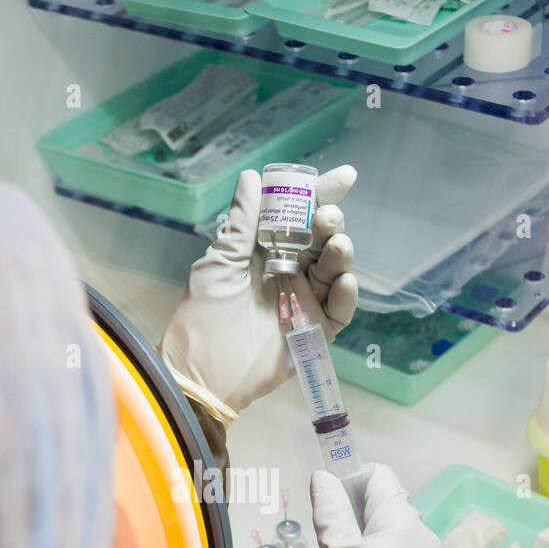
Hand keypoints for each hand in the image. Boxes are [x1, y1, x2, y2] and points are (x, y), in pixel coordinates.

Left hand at [160, 166, 357, 420]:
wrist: (203, 371)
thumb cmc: (204, 315)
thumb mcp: (219, 263)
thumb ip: (241, 224)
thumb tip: (251, 177)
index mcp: (267, 252)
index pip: (300, 218)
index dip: (322, 195)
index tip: (344, 176)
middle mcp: (290, 272)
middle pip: (322, 241)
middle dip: (331, 223)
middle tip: (327, 218)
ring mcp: (305, 301)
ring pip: (334, 270)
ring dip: (341, 254)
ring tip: (337, 246)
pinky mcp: (315, 331)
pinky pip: (339, 310)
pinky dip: (346, 295)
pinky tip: (344, 282)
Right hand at [310, 465, 455, 547]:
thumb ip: (331, 514)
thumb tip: (324, 478)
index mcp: (401, 519)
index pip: (379, 476)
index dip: (352, 481)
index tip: (333, 509)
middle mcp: (424, 533)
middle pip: (387, 509)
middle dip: (358, 520)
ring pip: (397, 539)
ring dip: (374, 547)